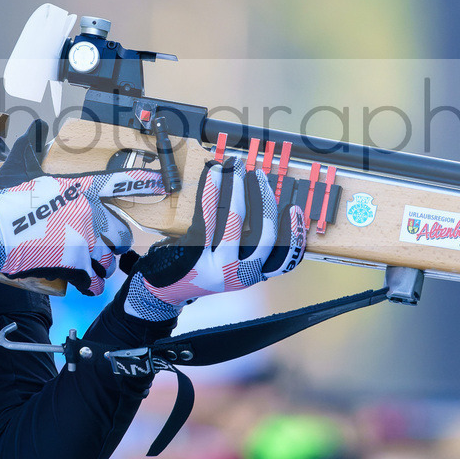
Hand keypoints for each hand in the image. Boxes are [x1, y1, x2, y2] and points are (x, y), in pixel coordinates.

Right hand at [0, 120, 166, 295]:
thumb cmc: (2, 199)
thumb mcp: (21, 165)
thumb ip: (33, 145)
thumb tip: (34, 127)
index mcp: (80, 187)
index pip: (121, 182)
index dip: (146, 182)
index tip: (166, 182)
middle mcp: (89, 212)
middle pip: (120, 232)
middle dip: (110, 241)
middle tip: (90, 243)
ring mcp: (84, 240)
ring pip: (109, 259)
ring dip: (99, 264)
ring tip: (80, 262)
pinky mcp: (74, 265)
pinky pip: (95, 281)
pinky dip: (89, 284)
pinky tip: (81, 281)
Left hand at [122, 158, 306, 320]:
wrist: (165, 290)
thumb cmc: (201, 270)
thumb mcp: (231, 266)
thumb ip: (249, 247)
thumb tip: (263, 202)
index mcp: (252, 276)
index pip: (284, 259)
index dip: (294, 233)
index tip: (293, 208)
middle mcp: (238, 274)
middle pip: (263, 235)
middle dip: (263, 200)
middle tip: (258, 176)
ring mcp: (216, 264)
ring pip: (233, 219)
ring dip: (236, 187)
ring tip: (235, 168)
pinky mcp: (195, 252)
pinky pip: (207, 214)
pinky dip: (212, 190)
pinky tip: (213, 174)